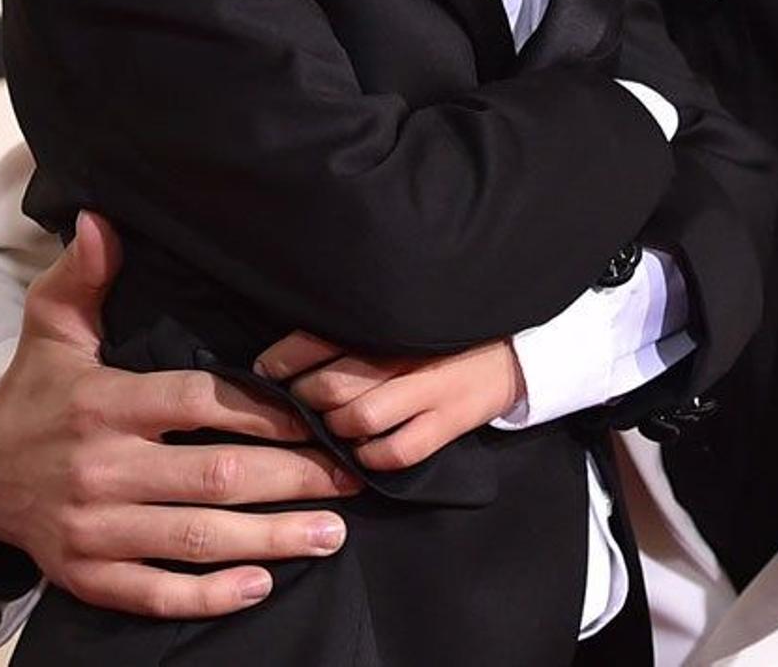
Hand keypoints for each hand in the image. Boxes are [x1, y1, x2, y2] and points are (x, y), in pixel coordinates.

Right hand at [0, 212, 358, 619]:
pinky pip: (155, 593)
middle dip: (290, 477)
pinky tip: (260, 585)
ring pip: (196, 539)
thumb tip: (103, 220)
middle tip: (350, 475)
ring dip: (270, 538)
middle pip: (213, 476)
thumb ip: (84, 276)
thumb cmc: (36, 392)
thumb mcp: (51, 327)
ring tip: (331, 532)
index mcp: (104, 405)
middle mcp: (103, 470)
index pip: (195, 404)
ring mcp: (95, 531)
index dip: (260, 409)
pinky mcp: (88, 578)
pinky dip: (209, 596)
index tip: (314, 413)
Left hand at [256, 331, 525, 469]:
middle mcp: (406, 355)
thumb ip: (360, 330)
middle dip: (304, 398)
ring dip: (334, 428)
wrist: (513, 352)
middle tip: (295, 402)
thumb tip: (295, 349)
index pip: (321, 337)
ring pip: (359, 418)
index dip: (285, 357)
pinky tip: (362, 452)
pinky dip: (370, 456)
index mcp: (391, 323)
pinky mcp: (447, 423)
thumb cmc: (445, 336)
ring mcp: (428, 392)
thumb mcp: (405, 321)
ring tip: (328, 427)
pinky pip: (395, 452)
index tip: (264, 368)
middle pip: (333, 382)